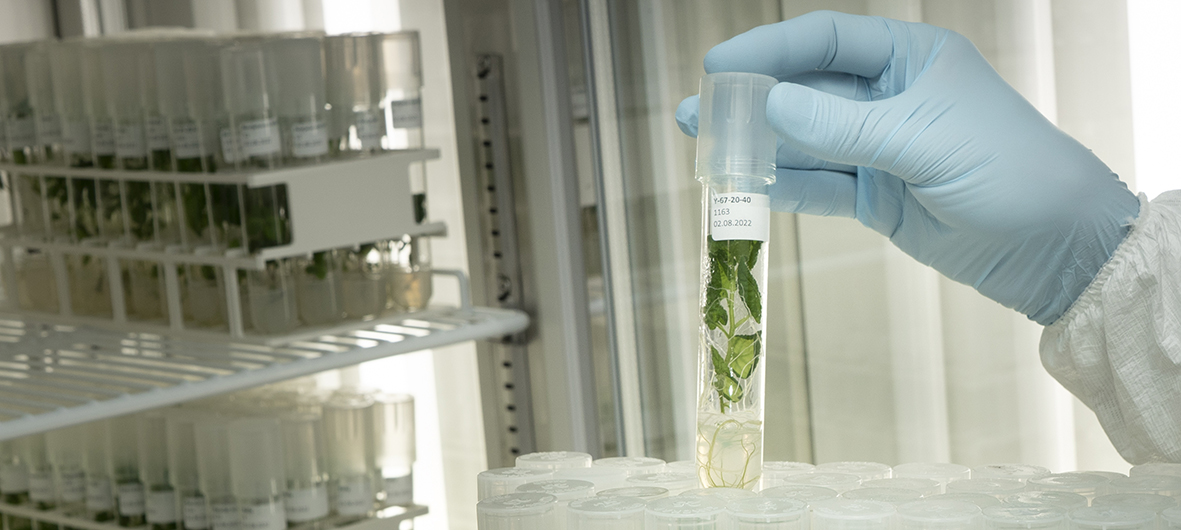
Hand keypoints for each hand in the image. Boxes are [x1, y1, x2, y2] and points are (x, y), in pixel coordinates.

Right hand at [676, 11, 1138, 324]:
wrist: (1057, 249)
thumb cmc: (1010, 172)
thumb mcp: (924, 142)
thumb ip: (844, 127)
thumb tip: (770, 106)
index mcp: (910, 60)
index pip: (826, 43)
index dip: (770, 50)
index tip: (720, 66)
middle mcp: (889, 98)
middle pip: (806, 92)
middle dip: (751, 102)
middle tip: (697, 113)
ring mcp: (880, 149)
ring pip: (806, 142)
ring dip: (759, 147)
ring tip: (706, 149)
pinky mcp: (877, 196)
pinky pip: (819, 186)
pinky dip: (785, 187)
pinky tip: (747, 188)